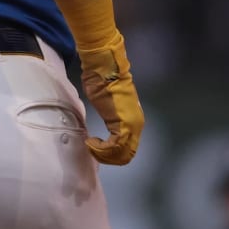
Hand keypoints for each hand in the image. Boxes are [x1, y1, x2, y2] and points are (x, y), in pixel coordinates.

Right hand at [77, 38, 142, 165]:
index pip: (127, 149)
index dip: (110, 153)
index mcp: (134, 121)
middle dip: (107, 157)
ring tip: (91, 144)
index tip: (95, 145)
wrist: (105, 70)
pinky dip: (100, 148)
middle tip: (93, 149)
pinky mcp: (124, 124)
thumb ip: (112, 120)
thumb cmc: (102, 83)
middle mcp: (137, 125)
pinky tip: (91, 141)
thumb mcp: (109, 107)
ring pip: (120, 154)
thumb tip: (108, 130)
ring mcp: (132, 125)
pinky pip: (114, 147)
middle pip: (126, 155)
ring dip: (102, 154)